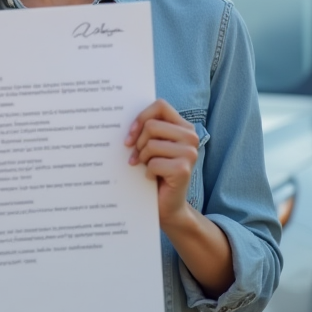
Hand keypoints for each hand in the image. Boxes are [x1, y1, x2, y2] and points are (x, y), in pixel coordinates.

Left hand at [125, 100, 199, 226]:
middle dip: (138, 143)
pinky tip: (153, 178)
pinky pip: (153, 163)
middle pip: (152, 126)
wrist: (167, 205)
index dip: (141, 117)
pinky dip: (147, 172)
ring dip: (143, 159)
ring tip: (147, 167)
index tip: (130, 135)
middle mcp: (191, 137)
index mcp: (184, 127)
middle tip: (137, 157)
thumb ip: (147, 129)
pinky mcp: (183, 169)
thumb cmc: (156, 171)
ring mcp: (190, 153)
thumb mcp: (152, 145)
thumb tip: (120, 117)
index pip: (160, 106)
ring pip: (150, 144)